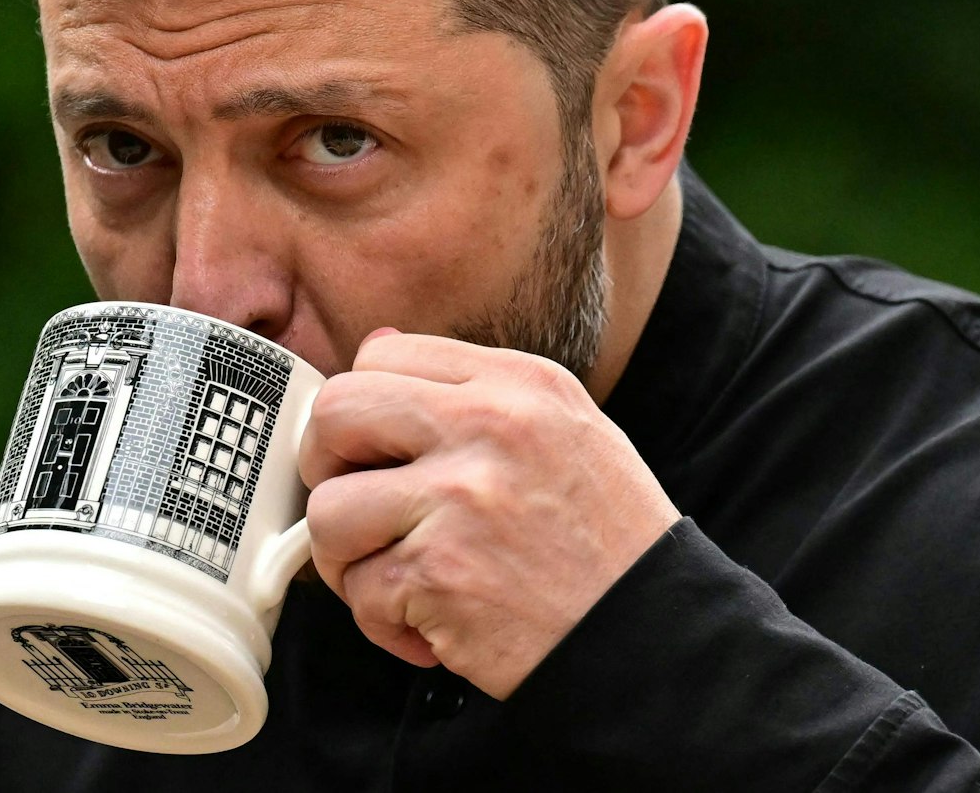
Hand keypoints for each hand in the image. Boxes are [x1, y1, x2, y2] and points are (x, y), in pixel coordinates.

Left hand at [298, 329, 680, 698]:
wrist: (654, 634)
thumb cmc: (607, 542)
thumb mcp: (566, 430)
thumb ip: (474, 389)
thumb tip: (377, 345)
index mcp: (517, 384)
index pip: (383, 354)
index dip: (361, 409)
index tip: (371, 451)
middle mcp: (487, 427)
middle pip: (336, 413)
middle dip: (325, 468)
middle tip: (357, 508)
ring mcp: (460, 499)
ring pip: (330, 513)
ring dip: (349, 561)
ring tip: (399, 580)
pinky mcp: (440, 574)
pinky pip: (361, 593)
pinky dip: (386, 623)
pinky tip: (434, 627)